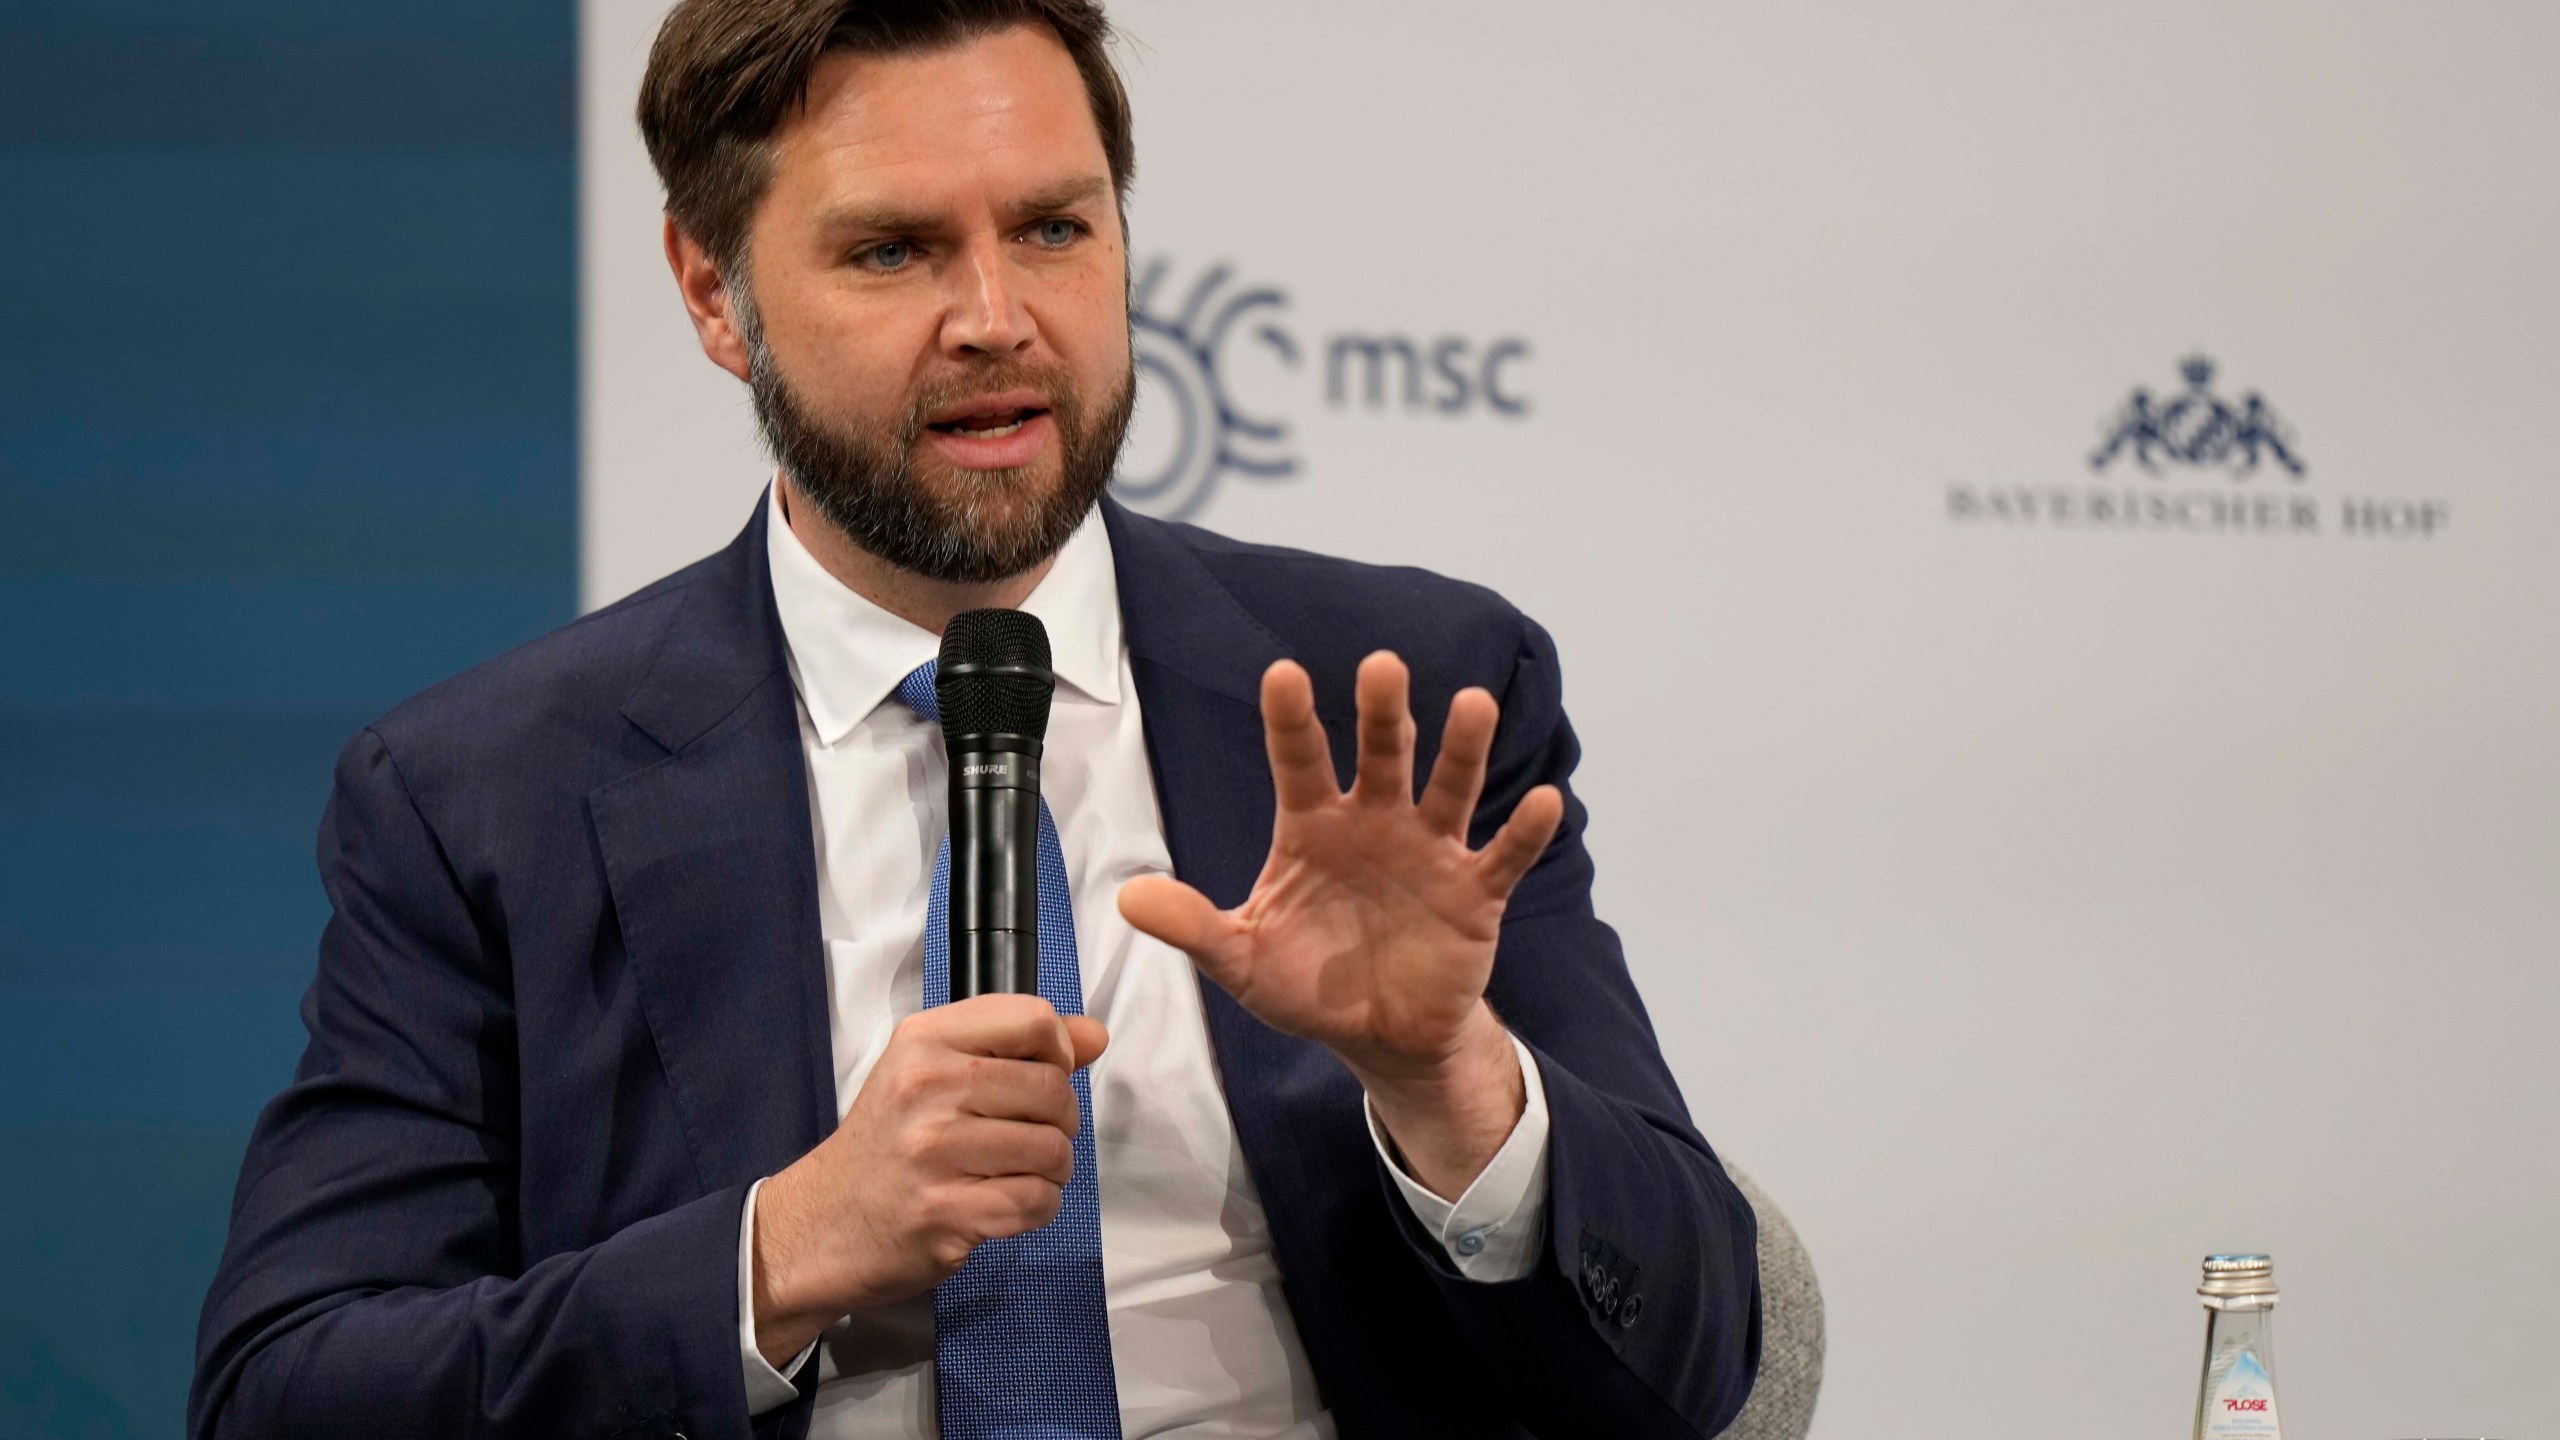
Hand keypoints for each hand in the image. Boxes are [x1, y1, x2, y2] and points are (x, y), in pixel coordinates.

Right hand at [749, 994, 1106, 1367]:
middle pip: (1053, 1088)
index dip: (1058, 1051)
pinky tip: (1005, 1204)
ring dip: (1052, 1170)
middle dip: (1061, 1120)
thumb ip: (1017, 1046)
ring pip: (1053, 1149)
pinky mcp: (946, 1211)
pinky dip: (1037, 1207)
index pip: (1034, 1019)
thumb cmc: (885, 1145)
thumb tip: (1094, 1035)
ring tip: (1017, 1172)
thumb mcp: (933, 1072)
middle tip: (1030, 1135)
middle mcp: (927, 1088)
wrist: (821, 1223)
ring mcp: (934, 1152)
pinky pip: (1037, 1201)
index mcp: (924, 1041)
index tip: (1042, 1075)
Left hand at [1119, 651, 1562, 1194]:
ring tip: (1472, 704)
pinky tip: (1543, 801)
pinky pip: (1502, 856)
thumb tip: (1128, 897)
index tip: (1283, 674)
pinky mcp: (1476, 893)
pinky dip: (1524, 832)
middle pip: (1382, 756)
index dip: (1293, 721)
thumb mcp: (1243, 961)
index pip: (1300, 761)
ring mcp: (1430, 852)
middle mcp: (1376, 823)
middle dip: (1384, 712)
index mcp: (1313, 828)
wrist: (1381, 1036)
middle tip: (1382, 666)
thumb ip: (1195, 926)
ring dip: (1462, 748)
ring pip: (1450, 788)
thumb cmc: (1309, 984)